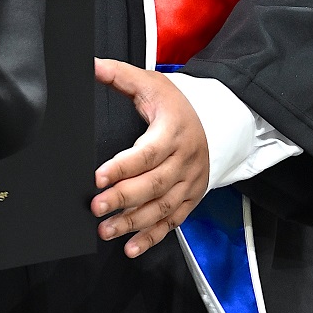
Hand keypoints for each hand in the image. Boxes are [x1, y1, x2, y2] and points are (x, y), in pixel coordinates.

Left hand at [91, 59, 210, 258]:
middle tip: (96, 208)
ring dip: (134, 223)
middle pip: (154, 185)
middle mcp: (184, 162)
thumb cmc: (178, 105)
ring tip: (106, 230)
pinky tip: (131, 248)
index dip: (123, 167)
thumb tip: (90, 64)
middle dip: (124, 199)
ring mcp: (190, 183)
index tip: (97, 177)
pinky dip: (152, 237)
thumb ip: (121, 76)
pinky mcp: (191, 199)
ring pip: (162, 208)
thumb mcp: (152, 84)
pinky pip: (172, 222)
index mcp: (172, 133)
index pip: (147, 154)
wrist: (222, 121)